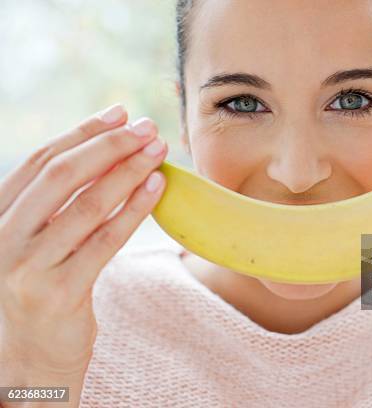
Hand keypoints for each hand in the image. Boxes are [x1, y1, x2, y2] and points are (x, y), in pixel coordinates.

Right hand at [0, 104, 166, 406]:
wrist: (28, 362)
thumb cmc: (40, 293)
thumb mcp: (36, 244)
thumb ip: (57, 206)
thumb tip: (107, 156)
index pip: (41, 161)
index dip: (81, 133)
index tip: (118, 113)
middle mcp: (3, 237)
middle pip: (61, 176)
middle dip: (109, 145)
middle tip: (146, 127)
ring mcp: (27, 266)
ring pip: (86, 204)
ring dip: (127, 171)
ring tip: (158, 151)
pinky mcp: (59, 292)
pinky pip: (104, 241)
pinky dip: (133, 210)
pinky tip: (157, 188)